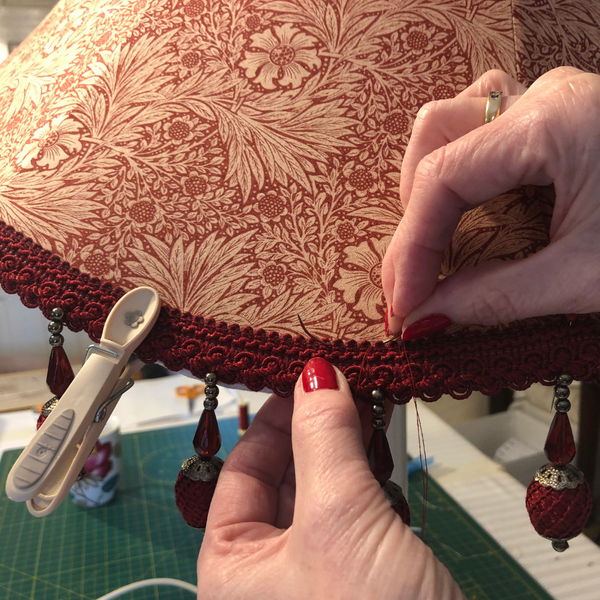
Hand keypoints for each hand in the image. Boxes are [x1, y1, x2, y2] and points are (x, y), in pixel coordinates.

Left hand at [197, 358, 463, 599]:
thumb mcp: (337, 520)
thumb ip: (324, 440)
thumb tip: (315, 375)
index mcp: (232, 570)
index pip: (241, 473)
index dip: (271, 421)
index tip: (303, 379)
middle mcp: (268, 577)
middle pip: (285, 478)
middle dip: (315, 430)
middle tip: (342, 384)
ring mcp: (320, 577)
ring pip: (326, 491)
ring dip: (347, 447)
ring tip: (366, 402)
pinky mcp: (365, 579)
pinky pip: (359, 511)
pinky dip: (371, 474)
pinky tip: (384, 443)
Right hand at [382, 67, 599, 337]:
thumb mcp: (589, 279)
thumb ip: (497, 296)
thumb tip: (430, 314)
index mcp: (552, 121)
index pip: (441, 179)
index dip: (410, 249)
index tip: (405, 307)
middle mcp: (546, 95)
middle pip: (436, 135)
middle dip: (412, 214)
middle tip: (414, 278)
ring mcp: (557, 99)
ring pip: (456, 118)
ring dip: (430, 181)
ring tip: (432, 237)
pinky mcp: (565, 117)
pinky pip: (486, 125)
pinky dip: (462, 168)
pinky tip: (467, 204)